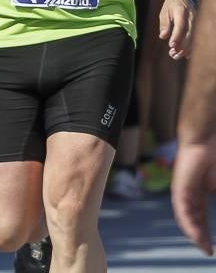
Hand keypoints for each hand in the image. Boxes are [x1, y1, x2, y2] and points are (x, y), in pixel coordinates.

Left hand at [159, 0, 193, 59]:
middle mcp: (192, 17)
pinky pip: (196, 38)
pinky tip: (185, 54)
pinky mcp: (198, 26)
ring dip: (186, 49)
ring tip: (175, 55)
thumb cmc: (172, 5)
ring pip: (194, 38)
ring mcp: (197, 22)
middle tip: (173, 54)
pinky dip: (191, 47)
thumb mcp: (164, 11)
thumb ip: (164, 24)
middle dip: (182, 46)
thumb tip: (163, 36)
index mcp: (181, 12)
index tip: (171, 46)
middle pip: (189, 34)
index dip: (177, 36)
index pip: (181, 26)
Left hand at [172, 137, 215, 255]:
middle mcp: (190, 194)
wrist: (208, 141)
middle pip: (194, 220)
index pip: (202, 218)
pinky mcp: (179, 187)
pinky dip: (187, 222)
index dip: (207, 232)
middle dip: (201, 236)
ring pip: (186, 216)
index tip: (212, 248)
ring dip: (194, 232)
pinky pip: (181, 208)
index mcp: (201, 193)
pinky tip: (193, 233)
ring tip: (203, 246)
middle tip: (207, 251)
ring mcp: (183, 191)